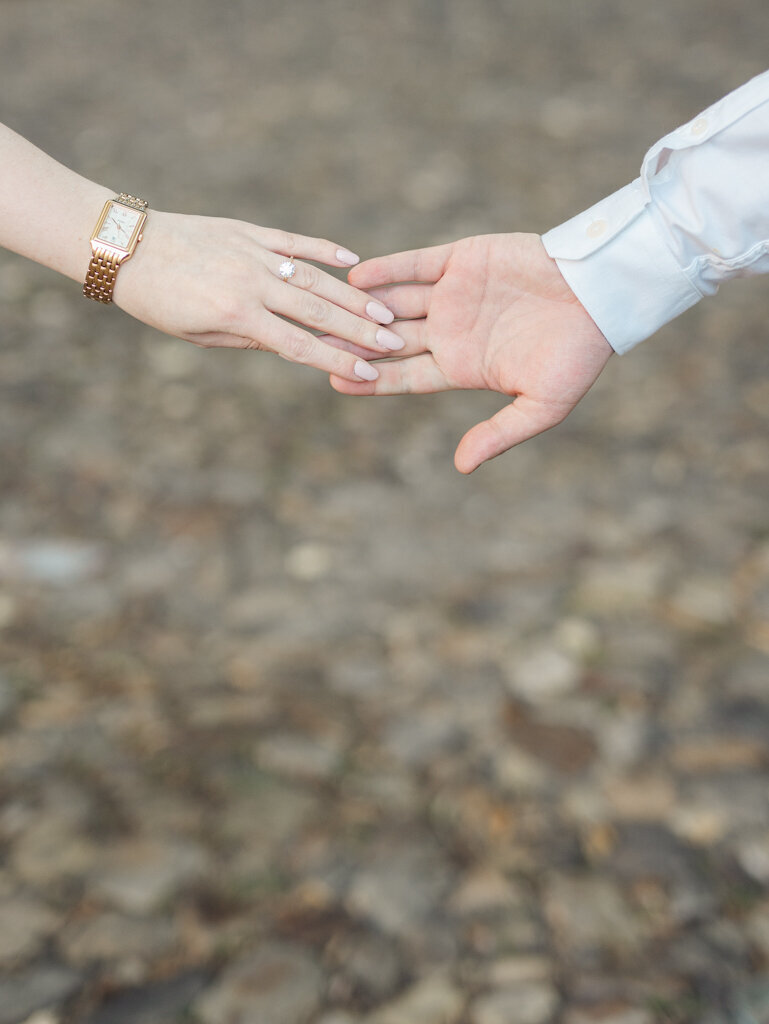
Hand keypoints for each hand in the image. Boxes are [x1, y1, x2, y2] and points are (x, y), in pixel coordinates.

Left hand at [114, 212, 403, 381]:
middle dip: (359, 330)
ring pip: (313, 277)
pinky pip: (293, 239)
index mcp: (236, 315)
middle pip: (316, 311)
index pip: (298, 345)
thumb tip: (291, 345)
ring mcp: (253, 252)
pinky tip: (351, 259)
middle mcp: (251, 282)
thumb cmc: (159, 302)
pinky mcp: (248, 229)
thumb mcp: (198, 334)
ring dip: (352, 296)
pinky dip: (323, 248)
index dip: (336, 361)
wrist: (127, 247)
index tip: (369, 373)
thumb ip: (248, 338)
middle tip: (395, 342)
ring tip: (384, 311)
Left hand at [328, 233, 612, 470]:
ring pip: (394, 302)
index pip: (406, 377)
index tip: (335, 382)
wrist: (603, 294)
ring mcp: (452, 294)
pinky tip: (356, 276)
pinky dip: (387, 269)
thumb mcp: (542, 406)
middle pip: (389, 340)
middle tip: (312, 348)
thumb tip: (462, 466)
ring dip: (362, 309)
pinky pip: (415, 263)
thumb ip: (500, 433)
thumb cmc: (579, 355)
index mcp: (463, 366)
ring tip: (325, 312)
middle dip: (353, 344)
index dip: (371, 380)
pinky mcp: (460, 259)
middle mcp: (450, 331)